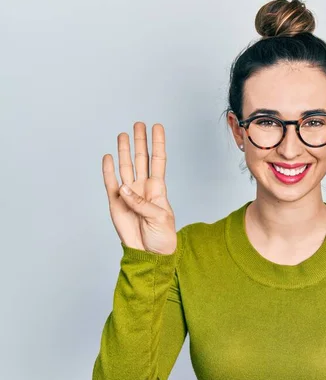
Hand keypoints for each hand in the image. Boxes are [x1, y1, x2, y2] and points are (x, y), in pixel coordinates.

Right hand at [102, 122, 176, 254]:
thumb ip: (142, 203)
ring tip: (123, 135)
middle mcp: (143, 187)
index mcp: (158, 189)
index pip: (158, 160)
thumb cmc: (162, 237)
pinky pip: (110, 184)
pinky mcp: (116, 204)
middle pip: (141, 159)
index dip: (158, 143)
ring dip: (124, 151)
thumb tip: (124, 188)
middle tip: (138, 124)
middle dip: (140, 141)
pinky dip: (108, 170)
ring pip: (125, 167)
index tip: (158, 126)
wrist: (149, 255)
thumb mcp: (159, 218)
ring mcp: (129, 194)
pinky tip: (108, 157)